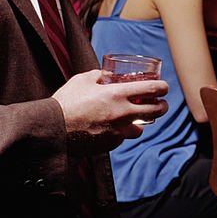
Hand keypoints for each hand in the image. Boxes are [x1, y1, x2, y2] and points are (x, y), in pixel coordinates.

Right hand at [52, 70, 169, 154]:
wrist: (51, 129)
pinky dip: (121, 134)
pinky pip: (122, 139)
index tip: (164, 87)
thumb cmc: (66, 102)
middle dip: (162, 106)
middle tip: (160, 104)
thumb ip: (98, 75)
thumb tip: (105, 73)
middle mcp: (121, 113)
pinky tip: (114, 129)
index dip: (163, 87)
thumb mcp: (82, 80)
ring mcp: (117, 131)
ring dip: (141, 123)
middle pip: (157, 110)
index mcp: (117, 94)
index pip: (153, 89)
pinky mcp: (109, 144)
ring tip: (137, 119)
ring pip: (141, 129)